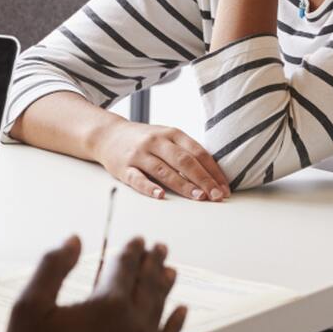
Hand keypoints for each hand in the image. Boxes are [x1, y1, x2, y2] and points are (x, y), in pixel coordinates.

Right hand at [3, 235, 187, 331]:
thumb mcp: (29, 306)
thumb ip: (52, 266)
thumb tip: (74, 241)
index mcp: (108, 305)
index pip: (125, 268)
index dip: (131, 251)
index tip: (137, 241)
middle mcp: (134, 327)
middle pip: (148, 286)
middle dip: (153, 264)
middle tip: (159, 249)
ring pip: (160, 312)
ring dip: (165, 288)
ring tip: (171, 272)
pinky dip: (175, 325)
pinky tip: (180, 312)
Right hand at [93, 119, 230, 200]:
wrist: (108, 134)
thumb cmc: (144, 140)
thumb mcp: (166, 137)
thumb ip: (185, 152)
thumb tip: (212, 176)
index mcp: (172, 134)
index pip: (198, 152)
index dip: (213, 171)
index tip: (224, 188)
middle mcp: (156, 142)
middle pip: (184, 161)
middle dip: (203, 179)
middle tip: (216, 196)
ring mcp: (140, 154)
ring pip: (164, 170)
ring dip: (184, 185)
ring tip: (199, 197)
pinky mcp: (124, 167)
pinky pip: (138, 178)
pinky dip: (149, 187)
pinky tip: (161, 196)